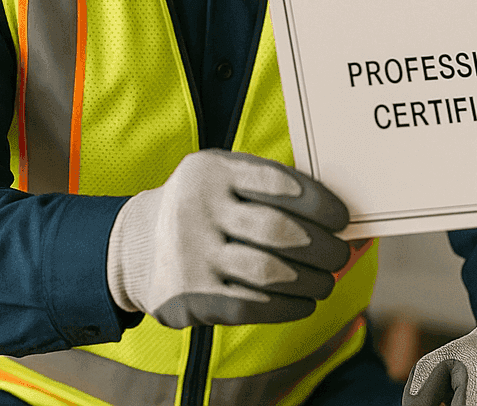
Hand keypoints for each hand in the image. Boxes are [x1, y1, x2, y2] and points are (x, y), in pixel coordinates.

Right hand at [105, 149, 349, 327]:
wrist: (133, 248)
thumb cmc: (205, 208)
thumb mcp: (224, 180)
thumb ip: (273, 190)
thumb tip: (343, 221)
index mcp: (212, 170)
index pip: (279, 182)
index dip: (319, 203)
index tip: (343, 219)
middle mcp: (197, 208)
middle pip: (278, 231)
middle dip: (322, 247)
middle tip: (340, 255)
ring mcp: (190, 254)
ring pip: (268, 273)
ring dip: (309, 281)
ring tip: (326, 281)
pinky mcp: (188, 295)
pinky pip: (250, 305)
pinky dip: (286, 306)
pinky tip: (303, 303)